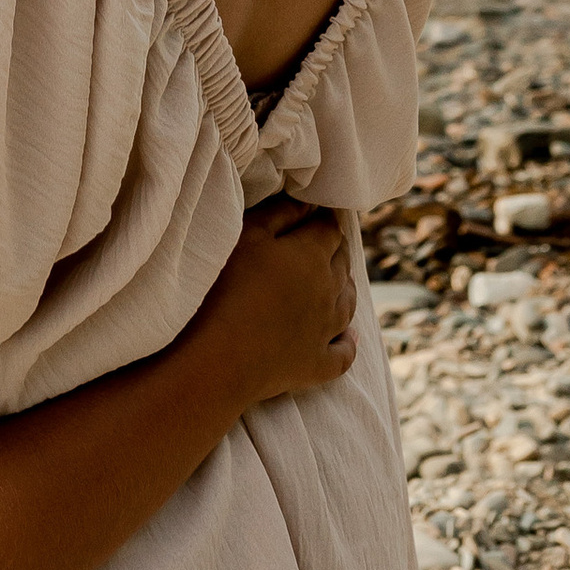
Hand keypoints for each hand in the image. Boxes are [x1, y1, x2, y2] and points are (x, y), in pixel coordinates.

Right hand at [191, 197, 359, 405]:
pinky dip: (348, 341)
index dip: (324, 219)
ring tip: (339, 280)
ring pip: (348, 303)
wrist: (220, 355)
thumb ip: (281, 214)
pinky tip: (349, 336)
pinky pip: (344, 352)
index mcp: (314, 255)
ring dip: (345, 288)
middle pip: (343, 263)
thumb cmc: (228, 285)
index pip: (330, 229)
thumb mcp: (249, 235)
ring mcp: (326, 331)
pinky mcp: (318, 365)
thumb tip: (308, 205)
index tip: (317, 214)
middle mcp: (330, 291)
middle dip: (335, 249)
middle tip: (323, 242)